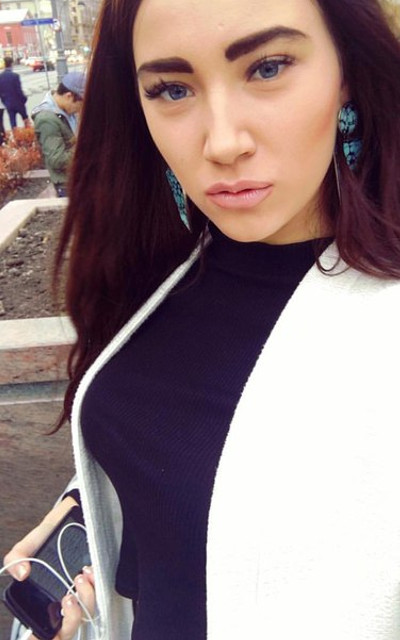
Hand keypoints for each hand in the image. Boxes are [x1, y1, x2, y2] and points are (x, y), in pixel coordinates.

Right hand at [3, 498, 95, 639]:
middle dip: (71, 618)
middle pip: (68, 630)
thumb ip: (17, 557)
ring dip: (86, 600)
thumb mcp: (28, 545)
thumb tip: (21, 573)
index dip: (43, 638)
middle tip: (69, 597)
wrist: (72, 514)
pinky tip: (90, 572)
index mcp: (44, 601)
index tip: (45, 625)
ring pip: (87, 615)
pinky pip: (100, 596)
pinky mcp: (96, 584)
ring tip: (80, 577)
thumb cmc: (49, 534)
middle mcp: (63, 602)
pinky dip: (96, 587)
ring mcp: (81, 595)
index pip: (44, 635)